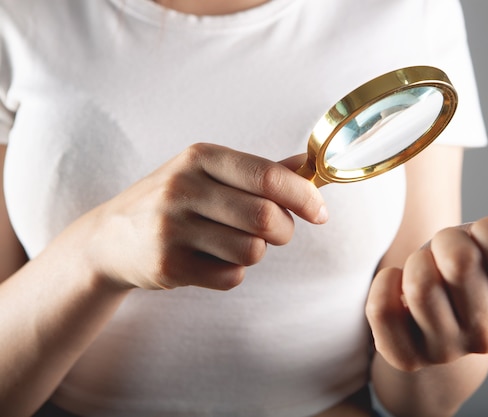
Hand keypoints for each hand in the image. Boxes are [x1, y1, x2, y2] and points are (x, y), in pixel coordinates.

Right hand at [74, 143, 326, 290]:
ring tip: (236, 243)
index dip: (304, 196)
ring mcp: (171, 228)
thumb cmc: (174, 200)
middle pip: (266, 218)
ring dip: (257, 253)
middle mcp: (183, 188)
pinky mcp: (168, 265)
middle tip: (277, 232)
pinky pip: (231, 277)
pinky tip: (212, 260)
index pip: (267, 176)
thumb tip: (309, 163)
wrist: (111, 237)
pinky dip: (233, 272)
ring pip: (252, 251)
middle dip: (284, 230)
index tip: (319, 212)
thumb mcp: (209, 173)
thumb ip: (261, 171)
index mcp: (200, 157)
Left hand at [366, 217, 487, 371]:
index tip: (478, 237)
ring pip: (421, 285)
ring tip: (422, 268)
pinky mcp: (406, 357)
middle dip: (446, 239)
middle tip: (442, 249)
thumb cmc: (463, 273)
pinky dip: (384, 283)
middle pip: (461, 261)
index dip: (487, 229)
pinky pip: (383, 309)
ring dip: (416, 261)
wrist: (429, 321)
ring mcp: (445, 350)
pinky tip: (395, 283)